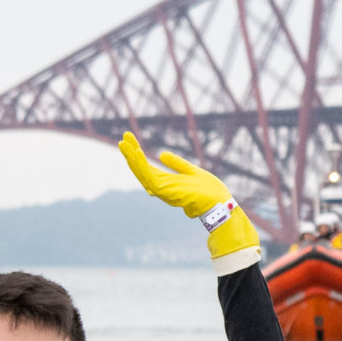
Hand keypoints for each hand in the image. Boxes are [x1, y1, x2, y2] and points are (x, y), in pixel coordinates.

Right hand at [117, 133, 231, 216]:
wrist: (218, 203)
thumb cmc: (208, 191)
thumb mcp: (191, 170)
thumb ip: (176, 163)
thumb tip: (162, 154)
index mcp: (166, 182)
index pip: (147, 167)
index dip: (137, 154)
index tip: (130, 139)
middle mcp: (161, 187)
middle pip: (140, 169)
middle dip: (130, 154)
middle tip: (123, 137)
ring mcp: (162, 190)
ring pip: (141, 173)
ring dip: (131, 158)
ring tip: (123, 143)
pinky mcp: (165, 191)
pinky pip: (149, 177)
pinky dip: (142, 165)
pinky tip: (137, 152)